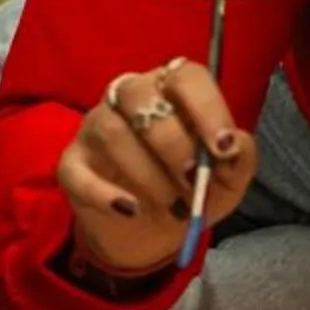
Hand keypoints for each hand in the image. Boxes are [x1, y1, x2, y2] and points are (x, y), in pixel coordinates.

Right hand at [58, 57, 257, 275]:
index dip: (206, 107)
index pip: (186, 76)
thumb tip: (237, 144)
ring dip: (149, 175)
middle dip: (174, 144)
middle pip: (141, 95)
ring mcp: (95, 128)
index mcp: (170, 91)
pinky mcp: (71, 164)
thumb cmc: (188, 192)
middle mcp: (128, 98)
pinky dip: (104, 193)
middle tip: (194, 184)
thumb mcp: (225, 184)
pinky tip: (130, 210)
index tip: (224, 147)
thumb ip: (238, 162)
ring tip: (173, 207)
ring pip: (113, 132)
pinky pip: (78, 172)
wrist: (148, 233)